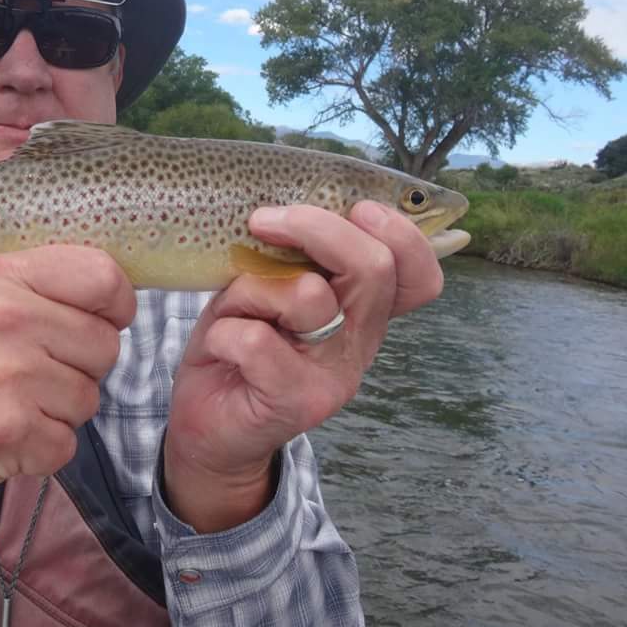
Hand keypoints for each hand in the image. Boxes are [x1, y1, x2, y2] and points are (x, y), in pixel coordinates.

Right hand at [0, 246, 134, 507]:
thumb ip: (41, 283)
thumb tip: (117, 292)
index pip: (103, 277)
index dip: (114, 304)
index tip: (99, 319)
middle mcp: (5, 320)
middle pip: (105, 345)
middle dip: (80, 365)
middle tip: (33, 370)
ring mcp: (8, 379)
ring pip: (89, 397)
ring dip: (60, 409)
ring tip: (13, 400)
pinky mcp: (9, 434)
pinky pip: (67, 443)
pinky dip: (43, 447)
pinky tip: (6, 432)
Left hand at [163, 200, 443, 530]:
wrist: (206, 424)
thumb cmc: (237, 340)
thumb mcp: (267, 286)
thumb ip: (294, 256)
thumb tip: (294, 202)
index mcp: (362, 311)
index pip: (420, 274)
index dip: (401, 232)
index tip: (354, 208)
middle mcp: (360, 343)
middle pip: (374, 268)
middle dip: (316, 226)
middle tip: (263, 220)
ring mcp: (333, 376)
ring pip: (307, 295)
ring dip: (251, 288)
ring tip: (234, 311)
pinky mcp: (295, 402)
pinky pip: (257, 341)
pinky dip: (224, 332)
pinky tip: (219, 348)